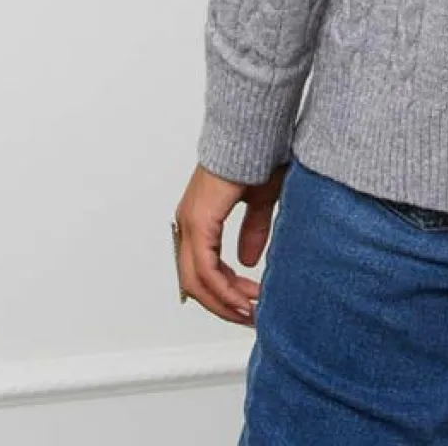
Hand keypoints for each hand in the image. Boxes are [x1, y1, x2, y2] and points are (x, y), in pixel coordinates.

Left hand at [172, 160, 287, 325]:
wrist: (255, 131)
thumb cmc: (258, 155)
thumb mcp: (259, 200)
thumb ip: (253, 230)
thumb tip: (247, 261)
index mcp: (199, 218)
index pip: (202, 269)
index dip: (224, 292)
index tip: (248, 304)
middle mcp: (188, 223)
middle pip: (194, 282)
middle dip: (223, 304)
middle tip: (247, 316)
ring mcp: (190, 223)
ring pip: (196, 281)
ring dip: (223, 301)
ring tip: (249, 311)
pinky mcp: (199, 222)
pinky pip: (204, 269)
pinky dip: (223, 289)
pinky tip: (241, 298)